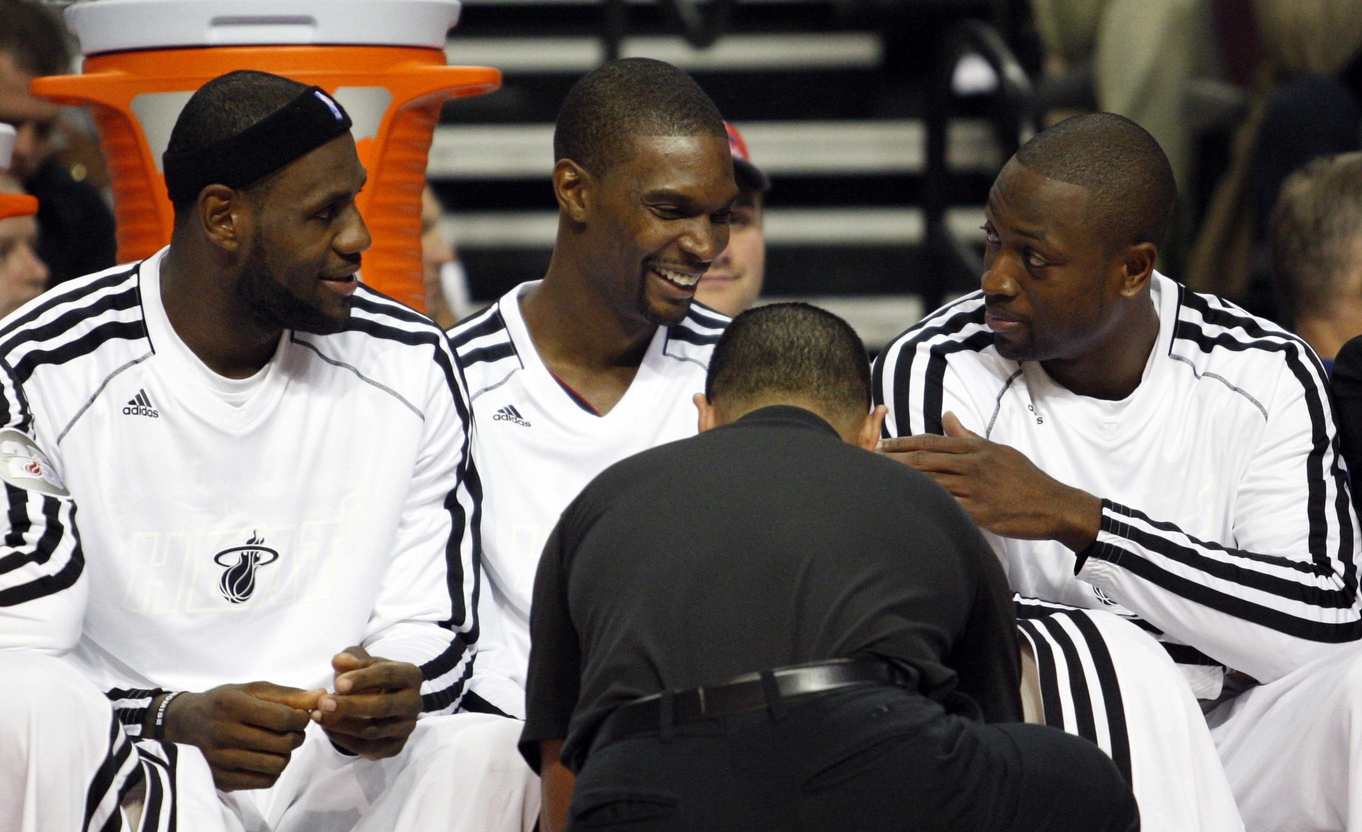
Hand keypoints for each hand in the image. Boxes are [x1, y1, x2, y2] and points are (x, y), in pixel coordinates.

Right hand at [162, 682, 322, 790]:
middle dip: (296, 735)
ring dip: (286, 754)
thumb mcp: (251, 690)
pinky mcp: (221, 779)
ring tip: (278, 743)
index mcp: (232, 705)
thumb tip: (321, 696)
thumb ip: (288, 694)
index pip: (284, 717)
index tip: (300, 716)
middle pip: (283, 743)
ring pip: (277, 765)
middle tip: (291, 730)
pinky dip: (273, 771)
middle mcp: (223, 733)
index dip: (302, 717)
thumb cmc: (225, 702)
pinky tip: (266, 757)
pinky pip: (264, 781)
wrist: (184, 724)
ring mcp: (220, 760)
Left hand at [312, 646, 422, 760]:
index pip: (388, 675)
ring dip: (340, 724)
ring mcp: (406, 727)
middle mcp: (414, 702)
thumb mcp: (361, 662)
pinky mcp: (395, 747)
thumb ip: (351, 659)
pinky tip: (326, 728)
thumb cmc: (370, 677)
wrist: (380, 701)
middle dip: (350, 705)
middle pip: (383, 706)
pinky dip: (342, 739)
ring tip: (317, 715)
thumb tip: (339, 661)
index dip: (362, 679)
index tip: (337, 684)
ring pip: (372, 730)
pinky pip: (367, 747)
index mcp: (410, 676)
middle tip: (322, 703)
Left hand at [877, 411, 1101, 550]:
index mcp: (977, 448)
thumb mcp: (998, 450)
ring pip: (932, 483)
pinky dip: (926, 506)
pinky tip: (906, 508)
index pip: (932, 441)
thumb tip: (948, 415)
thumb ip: (968, 435)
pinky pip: (947, 508)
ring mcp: (977, 489)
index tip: (882, 446)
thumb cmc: (1025, 478)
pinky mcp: (981, 513)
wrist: (1055, 504)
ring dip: (903, 483)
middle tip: (870, 463)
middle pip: (925, 460)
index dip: (903, 443)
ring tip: (879, 484)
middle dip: (894, 462)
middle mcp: (974, 465)